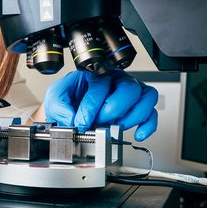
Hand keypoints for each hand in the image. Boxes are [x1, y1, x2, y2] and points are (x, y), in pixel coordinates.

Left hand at [43, 70, 157, 140]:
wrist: (70, 106)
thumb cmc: (67, 98)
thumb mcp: (55, 97)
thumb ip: (59, 106)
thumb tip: (72, 119)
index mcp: (96, 73)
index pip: (100, 88)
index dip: (90, 109)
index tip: (81, 123)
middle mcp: (116, 80)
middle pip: (129, 89)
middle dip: (113, 110)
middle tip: (100, 123)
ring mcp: (129, 92)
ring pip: (146, 97)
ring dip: (133, 116)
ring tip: (117, 126)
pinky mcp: (137, 106)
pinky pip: (151, 112)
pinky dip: (148, 125)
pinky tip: (138, 134)